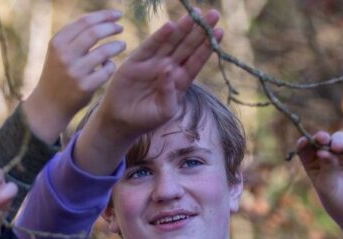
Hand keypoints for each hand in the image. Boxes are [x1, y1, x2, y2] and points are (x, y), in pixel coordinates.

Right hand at [24, 10, 126, 142]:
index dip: (104, 16)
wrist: (49, 103)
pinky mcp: (84, 87)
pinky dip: (111, 66)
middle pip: (95, 33)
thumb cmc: (59, 72)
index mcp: (57, 42)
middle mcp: (64, 55)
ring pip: (104, 52)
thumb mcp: (60, 51)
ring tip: (122, 45)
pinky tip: (110, 66)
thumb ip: (76, 36)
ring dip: (117, 46)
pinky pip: (107, 70)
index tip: (117, 15)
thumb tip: (102, 18)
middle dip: (111, 28)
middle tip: (120, 28)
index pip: (85, 21)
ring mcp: (74, 71)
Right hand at [75, 9, 222, 173]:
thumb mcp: (164, 111)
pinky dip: (159, 36)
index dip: (207, 45)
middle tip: (214, 14)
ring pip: (171, 42)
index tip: (219, 31)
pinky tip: (170, 26)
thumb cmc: (147, 118)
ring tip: (195, 14)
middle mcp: (169, 67)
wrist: (123, 121)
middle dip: (200, 30)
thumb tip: (169, 70)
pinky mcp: (136, 61)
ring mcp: (153, 62)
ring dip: (183, 28)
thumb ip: (169, 94)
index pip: (196, 60)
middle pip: (187, 46)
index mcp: (180, 80)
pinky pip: (150, 46)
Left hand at [295, 131, 342, 238]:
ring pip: (340, 138)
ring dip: (338, 140)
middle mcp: (330, 156)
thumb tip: (322, 151)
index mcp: (314, 165)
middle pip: (323, 141)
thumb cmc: (340, 202)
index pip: (307, 149)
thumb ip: (326, 168)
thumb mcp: (328, 187)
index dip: (305, 143)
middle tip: (322, 139)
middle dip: (322, 138)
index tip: (304, 141)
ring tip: (338, 147)